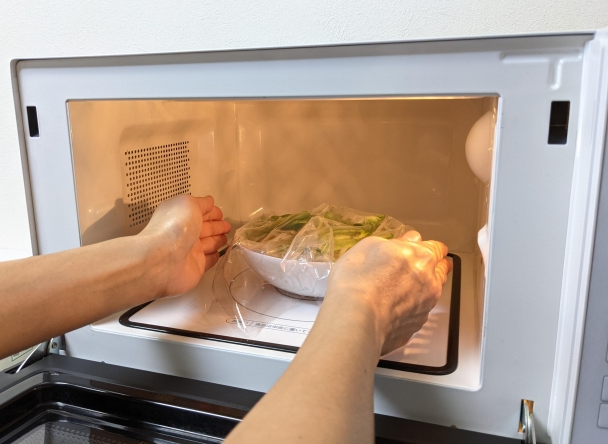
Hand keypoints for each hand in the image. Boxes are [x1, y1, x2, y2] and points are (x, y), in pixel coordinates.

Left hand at [139, 195, 230, 297]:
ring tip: (228, 238)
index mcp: (181, 216)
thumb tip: (210, 201)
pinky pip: (209, 260)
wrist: (163, 259)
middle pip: (205, 228)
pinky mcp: (197, 267)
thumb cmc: (176, 226)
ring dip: (217, 240)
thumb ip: (201, 203)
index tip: (221, 214)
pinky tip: (221, 253)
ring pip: (208, 243)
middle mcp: (185, 233)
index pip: (199, 212)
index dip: (211, 212)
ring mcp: (191, 251)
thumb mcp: (188, 204)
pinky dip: (215, 256)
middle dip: (217, 226)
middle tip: (228, 227)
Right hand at [325, 230, 451, 355]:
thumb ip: (396, 242)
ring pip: (432, 294)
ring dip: (424, 289)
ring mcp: (425, 307)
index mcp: (422, 257)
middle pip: (441, 271)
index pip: (437, 248)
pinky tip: (395, 310)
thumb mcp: (371, 246)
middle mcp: (431, 282)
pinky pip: (418, 313)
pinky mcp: (416, 327)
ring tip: (408, 290)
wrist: (356, 318)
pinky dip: (410, 309)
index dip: (432, 247)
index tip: (426, 248)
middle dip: (436, 267)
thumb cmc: (358, 276)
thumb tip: (409, 241)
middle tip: (426, 267)